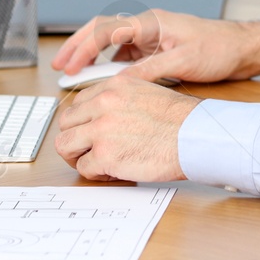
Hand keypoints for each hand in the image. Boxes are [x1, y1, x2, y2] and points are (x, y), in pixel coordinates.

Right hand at [52, 9, 259, 83]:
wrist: (240, 48)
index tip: (69, 66)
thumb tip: (118, 83)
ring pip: (111, 43)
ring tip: (74, 75)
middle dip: (78, 46)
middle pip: (102, 30)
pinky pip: (124, 54)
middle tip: (59, 66)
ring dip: (92, 57)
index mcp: (151, 22)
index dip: (84, 48)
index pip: (107, 29)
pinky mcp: (155, 48)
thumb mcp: (184, 63)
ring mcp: (150, 36)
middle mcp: (147, 26)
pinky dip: (109, 65)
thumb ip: (149, 71)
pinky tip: (103, 80)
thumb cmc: (218, 49)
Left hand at [54, 75, 198, 180]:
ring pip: (64, 145)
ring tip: (94, 162)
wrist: (195, 137)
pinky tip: (111, 172)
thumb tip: (103, 115)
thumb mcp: (146, 93)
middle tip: (86, 150)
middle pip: (65, 122)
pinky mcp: (105, 156)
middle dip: (74, 138)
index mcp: (114, 86)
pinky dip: (94, 173)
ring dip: (77, 156)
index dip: (82, 121)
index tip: (89, 131)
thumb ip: (120, 100)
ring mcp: (102, 130)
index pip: (78, 102)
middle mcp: (104, 104)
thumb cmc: (180, 120)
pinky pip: (83, 168)